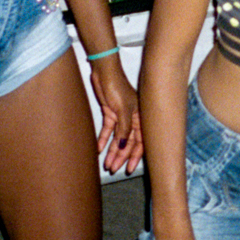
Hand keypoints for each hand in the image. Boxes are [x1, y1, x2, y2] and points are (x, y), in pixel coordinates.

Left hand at [90, 57, 143, 173]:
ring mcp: (120, 116)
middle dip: (121, 157)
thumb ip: (124, 129)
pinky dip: (103, 140)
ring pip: (117, 139)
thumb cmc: (117, 86)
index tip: (129, 168)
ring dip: (112, 151)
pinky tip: (98, 149)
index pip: (140, 141)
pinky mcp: (110, 113)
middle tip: (114, 168)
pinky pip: (107, 131)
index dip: (135, 156)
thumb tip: (123, 146)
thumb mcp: (122, 110)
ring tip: (106, 163)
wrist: (104, 72)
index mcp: (140, 117)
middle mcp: (132, 118)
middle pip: (127, 142)